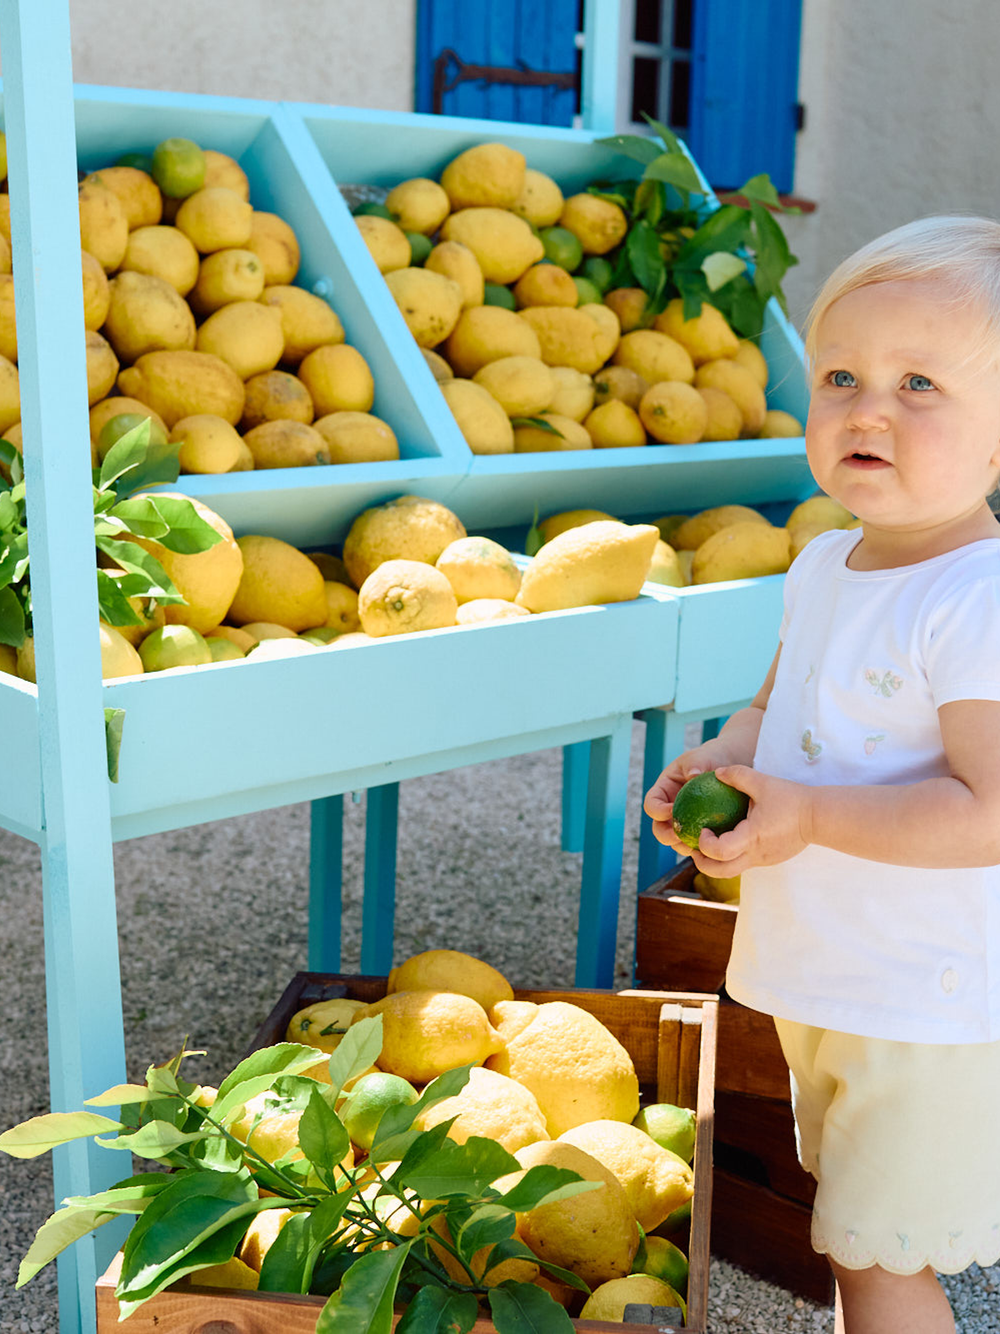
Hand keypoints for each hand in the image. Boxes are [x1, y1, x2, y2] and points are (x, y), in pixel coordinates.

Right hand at [643, 741, 739, 854]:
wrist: (729, 767)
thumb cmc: (712, 758)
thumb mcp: (703, 756)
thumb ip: (696, 764)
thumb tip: (693, 776)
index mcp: (663, 792)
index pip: (651, 804)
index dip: (657, 810)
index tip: (672, 810)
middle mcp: (670, 809)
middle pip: (659, 828)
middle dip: (666, 836)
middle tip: (680, 837)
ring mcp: (685, 822)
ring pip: (677, 841)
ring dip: (683, 847)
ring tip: (697, 846)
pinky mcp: (700, 831)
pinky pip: (698, 844)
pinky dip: (703, 848)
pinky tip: (714, 849)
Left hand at [689, 764, 811, 874]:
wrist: (819, 817)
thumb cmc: (792, 799)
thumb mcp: (764, 782)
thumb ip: (738, 775)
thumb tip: (716, 772)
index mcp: (751, 837)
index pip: (719, 852)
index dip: (704, 844)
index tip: (702, 829)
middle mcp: (755, 854)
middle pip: (720, 872)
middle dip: (701, 862)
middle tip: (694, 846)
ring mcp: (762, 860)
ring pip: (731, 871)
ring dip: (714, 861)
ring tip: (707, 844)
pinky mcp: (768, 859)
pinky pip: (743, 863)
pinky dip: (730, 856)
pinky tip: (728, 838)